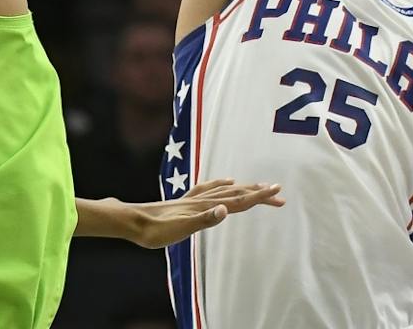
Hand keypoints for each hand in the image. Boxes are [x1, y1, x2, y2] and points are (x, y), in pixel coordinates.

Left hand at [112, 179, 284, 248]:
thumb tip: (226, 209)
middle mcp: (204, 200)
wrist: (133, 221)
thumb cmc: (157, 230)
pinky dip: (222, 184)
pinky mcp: (186, 201)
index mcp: (206, 207)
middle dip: (258, 193)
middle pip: (237, 194)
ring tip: (258, 186)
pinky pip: (210, 188)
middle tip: (278, 193)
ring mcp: (195, 199)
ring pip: (226, 190)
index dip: (259, 196)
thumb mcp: (181, 229)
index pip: (239, 201)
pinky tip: (225, 182)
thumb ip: (204, 220)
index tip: (278, 191)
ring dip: (244, 188)